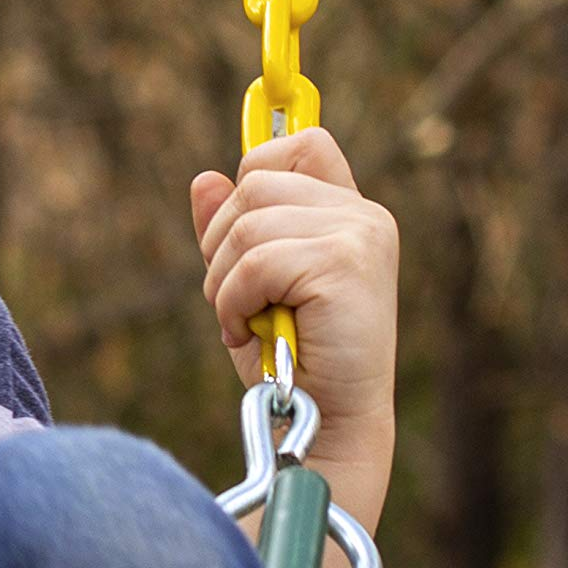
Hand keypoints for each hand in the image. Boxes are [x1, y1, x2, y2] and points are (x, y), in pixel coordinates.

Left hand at [190, 127, 398, 455]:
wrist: (326, 422)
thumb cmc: (290, 363)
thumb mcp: (249, 288)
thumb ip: (232, 233)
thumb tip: (204, 179)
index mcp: (348, 213)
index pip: (303, 144)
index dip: (256, 165)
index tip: (233, 224)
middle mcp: (362, 215)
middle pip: (254, 183)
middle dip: (221, 244)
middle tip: (234, 301)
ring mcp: (359, 235)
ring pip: (247, 224)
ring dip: (224, 282)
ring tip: (245, 322)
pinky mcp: (344, 263)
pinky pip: (255, 262)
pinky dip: (233, 302)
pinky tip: (251, 333)